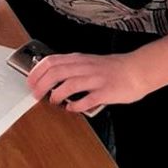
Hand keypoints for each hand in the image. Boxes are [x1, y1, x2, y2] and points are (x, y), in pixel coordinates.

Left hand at [27, 52, 148, 113]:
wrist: (137, 69)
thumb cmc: (113, 68)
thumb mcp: (88, 61)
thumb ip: (72, 67)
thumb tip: (53, 76)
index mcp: (79, 59)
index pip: (51, 61)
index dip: (37, 71)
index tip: (30, 81)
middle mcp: (85, 67)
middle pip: (56, 72)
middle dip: (42, 84)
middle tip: (36, 94)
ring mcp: (95, 79)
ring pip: (70, 83)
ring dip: (57, 94)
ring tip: (53, 101)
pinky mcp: (106, 91)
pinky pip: (88, 99)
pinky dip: (76, 105)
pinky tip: (72, 108)